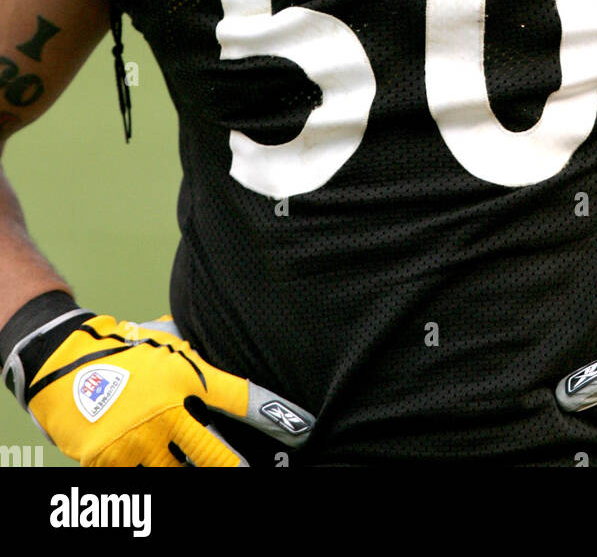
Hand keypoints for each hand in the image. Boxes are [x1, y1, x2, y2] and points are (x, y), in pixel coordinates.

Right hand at [18, 313, 314, 466]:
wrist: (59, 361)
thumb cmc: (120, 349)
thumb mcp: (164, 344)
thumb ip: (195, 362)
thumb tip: (226, 368)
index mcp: (184, 376)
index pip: (240, 398)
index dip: (274, 415)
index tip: (303, 428)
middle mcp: (166, 411)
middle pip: (216, 456)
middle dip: (236, 470)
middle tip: (250, 475)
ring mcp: (138, 441)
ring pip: (181, 478)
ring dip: (190, 476)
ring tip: (204, 472)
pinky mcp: (112, 463)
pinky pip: (144, 485)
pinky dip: (153, 481)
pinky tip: (157, 472)